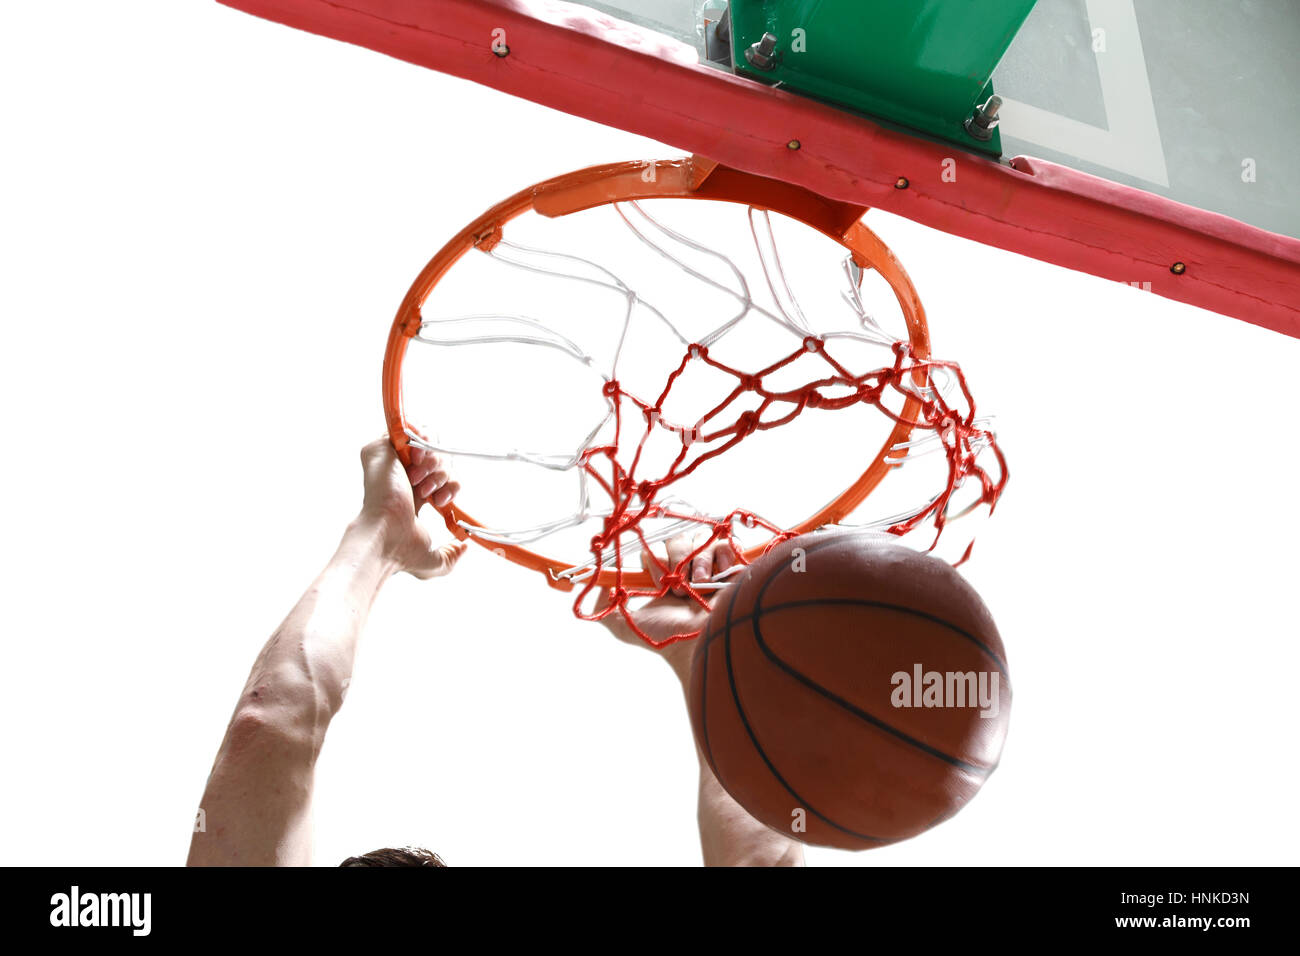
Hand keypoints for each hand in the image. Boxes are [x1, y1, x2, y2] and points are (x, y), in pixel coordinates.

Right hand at [357, 432, 466, 578]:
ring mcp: (389, 462)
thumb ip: (452, 555)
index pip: (442, 477)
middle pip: (439, 459)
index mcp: (412, 496)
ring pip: (428, 444)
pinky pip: (410, 429)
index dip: (450, 483)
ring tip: (421, 481)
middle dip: (443, 473)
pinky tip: (417, 463)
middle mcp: (400, 477)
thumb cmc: (401, 552)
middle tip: (428, 492)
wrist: (385, 537)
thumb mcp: (435, 561)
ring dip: (434, 462)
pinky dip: (422, 443)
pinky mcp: (379, 449)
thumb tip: (464, 547)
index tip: (442, 500)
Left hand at [597, 532, 737, 678]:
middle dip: (674, 563)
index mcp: (662, 577)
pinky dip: (717, 558)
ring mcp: (708, 565)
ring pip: (696, 539)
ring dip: (695, 563)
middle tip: (678, 590)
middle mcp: (684, 568)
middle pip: (673, 540)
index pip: (651, 550)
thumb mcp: (626, 624)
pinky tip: (716, 580)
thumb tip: (589, 587)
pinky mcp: (730, 564)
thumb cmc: (668, 636)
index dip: (652, 560)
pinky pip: (720, 543)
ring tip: (698, 587)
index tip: (657, 584)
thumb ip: (604, 609)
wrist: (701, 642)